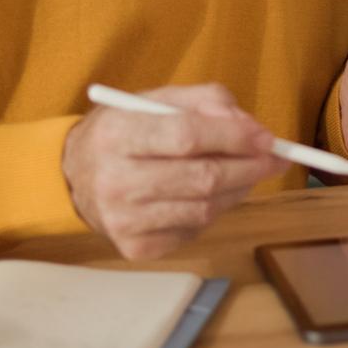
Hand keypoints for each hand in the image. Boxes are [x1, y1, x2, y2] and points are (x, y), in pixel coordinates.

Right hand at [60, 83, 281, 258]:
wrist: (74, 177)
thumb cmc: (124, 132)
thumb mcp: (156, 100)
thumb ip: (205, 101)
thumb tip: (249, 127)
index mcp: (116, 133)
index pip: (186, 136)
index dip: (233, 137)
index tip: (266, 137)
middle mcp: (114, 180)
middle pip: (201, 179)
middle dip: (248, 168)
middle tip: (273, 159)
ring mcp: (122, 220)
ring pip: (204, 210)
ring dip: (237, 191)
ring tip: (245, 174)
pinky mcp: (134, 247)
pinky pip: (193, 231)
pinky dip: (212, 212)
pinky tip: (208, 196)